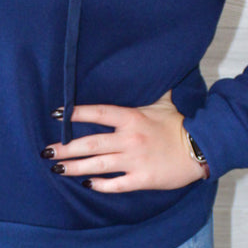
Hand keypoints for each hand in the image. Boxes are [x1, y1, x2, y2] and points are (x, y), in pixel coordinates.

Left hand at [42, 91, 207, 192]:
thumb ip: (148, 86)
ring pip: (98, 165)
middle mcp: (130, 139)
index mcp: (132, 118)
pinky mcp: (142, 179)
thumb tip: (145, 62)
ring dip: (74, 167)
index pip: (98, 113)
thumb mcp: (164, 100)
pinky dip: (99, 185)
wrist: (201, 148)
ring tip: (56, 168)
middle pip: (90, 143)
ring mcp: (135, 160)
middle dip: (65, 147)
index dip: (75, 113)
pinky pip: (116, 184)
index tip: (56, 115)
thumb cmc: (179, 124)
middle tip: (45, 151)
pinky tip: (86, 184)